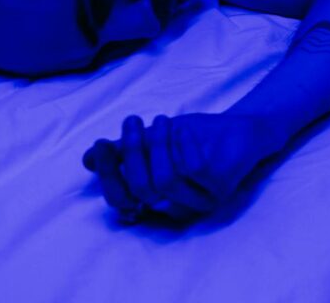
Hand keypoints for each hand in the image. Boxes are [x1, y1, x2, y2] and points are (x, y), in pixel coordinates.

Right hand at [82, 112, 277, 222]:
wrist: (243, 128)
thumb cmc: (198, 137)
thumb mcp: (155, 141)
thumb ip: (125, 151)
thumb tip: (86, 158)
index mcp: (160, 202)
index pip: (122, 201)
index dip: (108, 175)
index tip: (103, 144)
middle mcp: (179, 209)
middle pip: (142, 190)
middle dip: (133, 152)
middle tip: (131, 122)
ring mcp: (201, 203)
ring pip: (165, 181)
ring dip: (159, 145)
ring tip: (161, 120)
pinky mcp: (221, 190)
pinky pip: (191, 169)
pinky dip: (182, 145)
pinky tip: (183, 129)